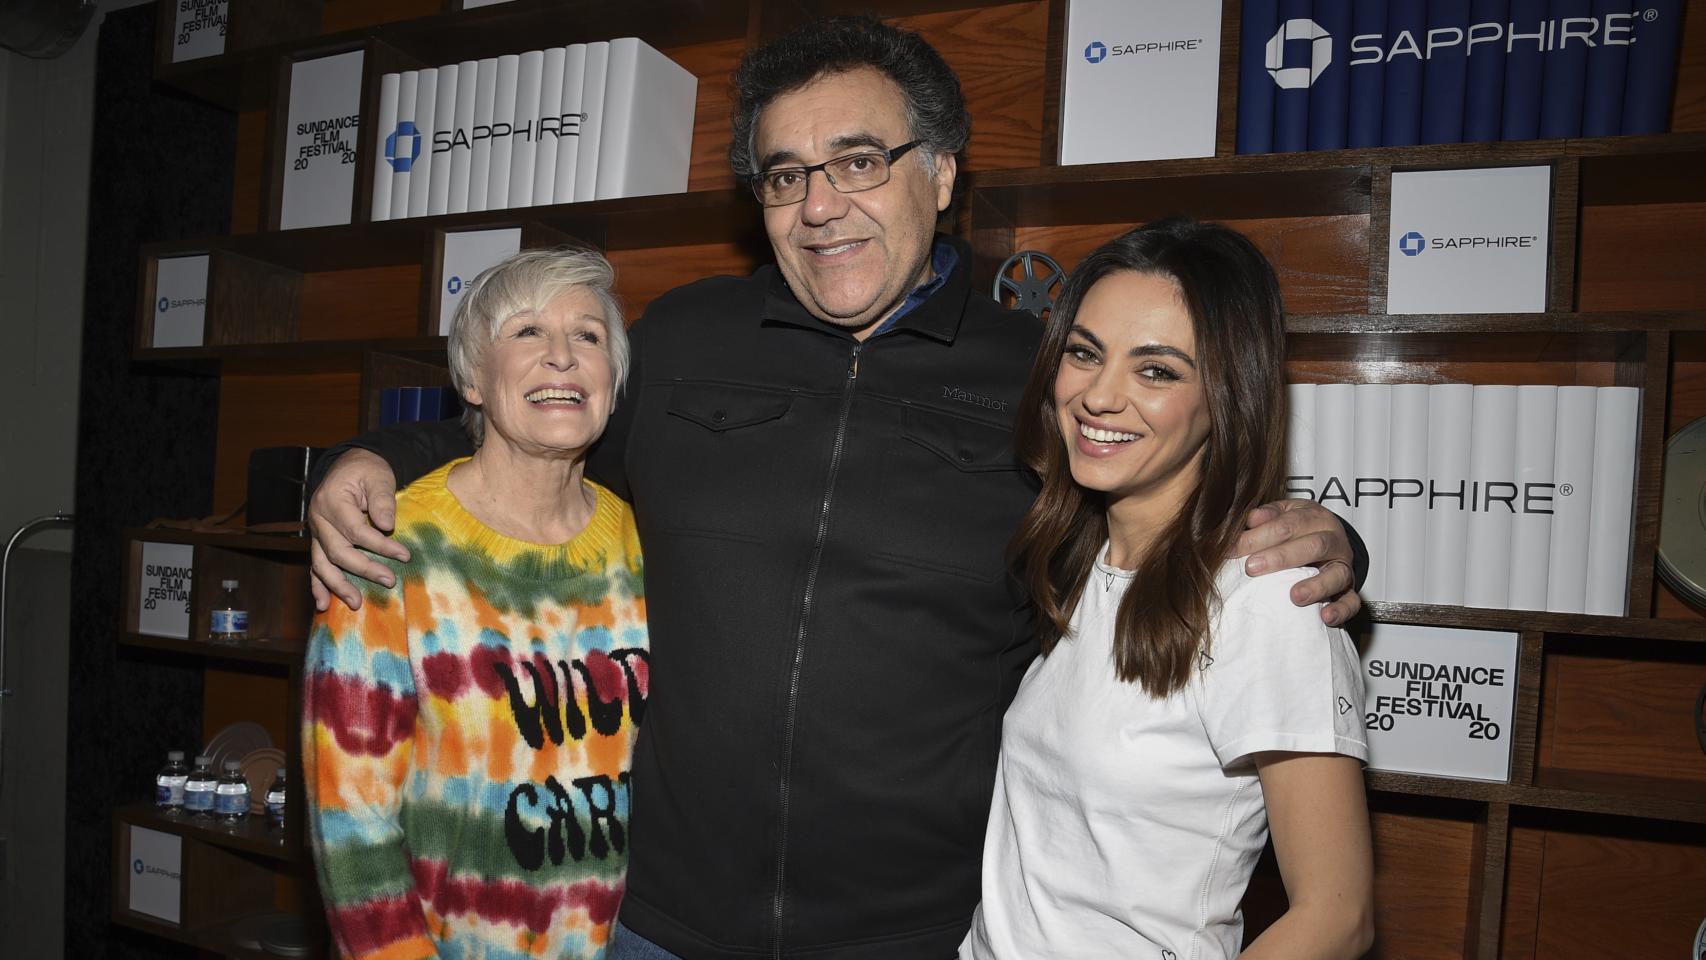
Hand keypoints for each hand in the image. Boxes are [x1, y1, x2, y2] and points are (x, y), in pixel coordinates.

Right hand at [308, 449, 408, 611]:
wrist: (348, 465)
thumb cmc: (366, 470)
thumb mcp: (378, 476)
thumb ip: (383, 499)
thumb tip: (386, 525)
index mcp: (332, 502)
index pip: (356, 531)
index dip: (380, 546)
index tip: (404, 556)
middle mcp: (318, 519)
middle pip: (338, 551)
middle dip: (364, 569)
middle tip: (389, 581)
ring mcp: (316, 532)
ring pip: (322, 563)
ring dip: (337, 585)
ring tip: (355, 603)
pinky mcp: (318, 541)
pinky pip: (315, 565)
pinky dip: (317, 585)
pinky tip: (322, 605)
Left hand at [1234, 499, 1360, 626]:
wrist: (1330, 540)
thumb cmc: (1298, 527)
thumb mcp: (1284, 513)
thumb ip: (1268, 514)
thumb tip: (1252, 518)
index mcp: (1317, 518)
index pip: (1290, 524)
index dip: (1260, 536)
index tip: (1234, 549)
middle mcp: (1335, 541)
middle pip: (1314, 546)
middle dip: (1281, 557)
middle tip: (1252, 568)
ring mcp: (1344, 567)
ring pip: (1337, 574)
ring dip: (1316, 586)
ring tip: (1295, 596)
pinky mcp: (1349, 591)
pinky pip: (1352, 602)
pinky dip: (1341, 610)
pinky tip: (1325, 616)